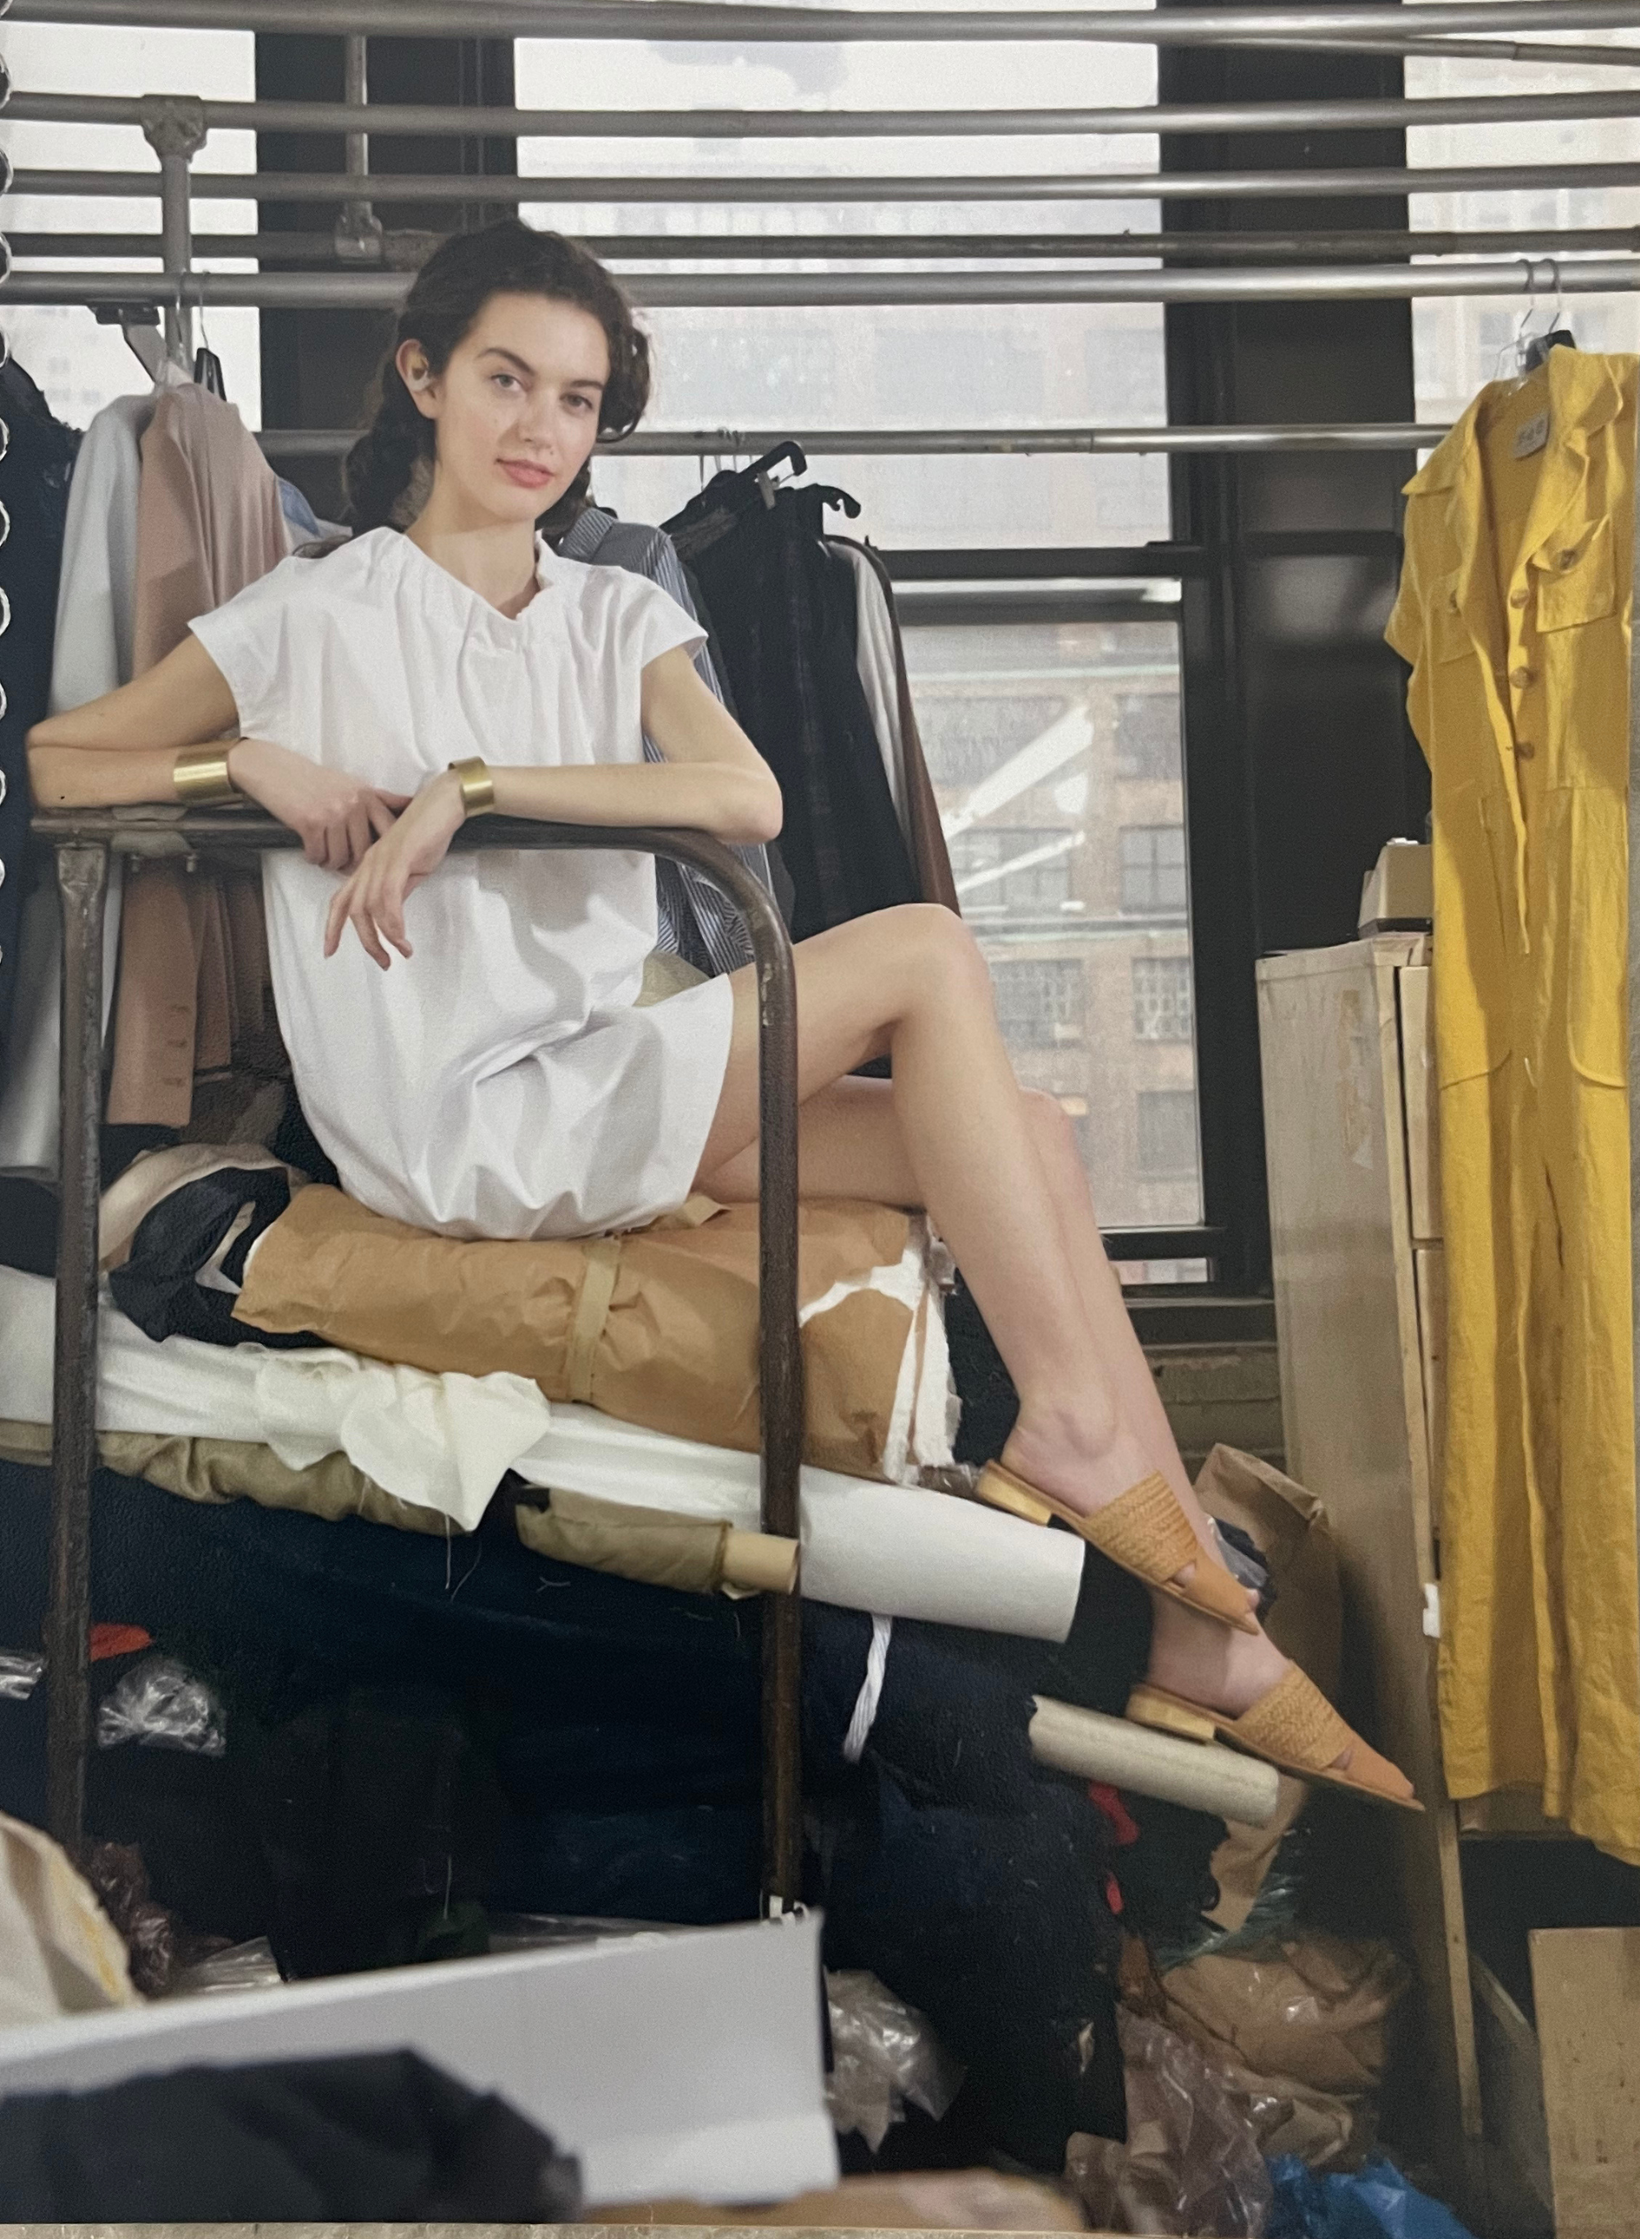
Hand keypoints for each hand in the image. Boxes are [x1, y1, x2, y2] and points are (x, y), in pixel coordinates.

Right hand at [226, 737, 409, 870]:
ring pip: (339, 858)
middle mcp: (354, 804)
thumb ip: (380, 799)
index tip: (380, 865)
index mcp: (367, 796)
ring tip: (323, 853)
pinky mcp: (311, 822)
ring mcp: (333, 813)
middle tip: (341, 862)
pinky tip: (309, 850)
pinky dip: (312, 858)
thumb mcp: (352, 785)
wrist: (275, 769)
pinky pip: (318, 856)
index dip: (387, 854)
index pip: (390, 832)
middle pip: (364, 853)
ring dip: (329, 862)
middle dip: (352, 864)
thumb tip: (411, 805)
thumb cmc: (314, 781)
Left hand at [324, 769, 465, 968]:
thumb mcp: (411, 869)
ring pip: (369, 909)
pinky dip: (393, 923)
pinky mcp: (398, 860)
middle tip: (384, 962)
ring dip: (384, 937)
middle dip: (366, 942)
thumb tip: (393, 915)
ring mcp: (381, 861)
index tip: (330, 950)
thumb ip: (398, 890)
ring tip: (400, 953)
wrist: (443, 805)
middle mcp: (369, 865)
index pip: (341, 900)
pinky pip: (388, 898)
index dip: (332, 927)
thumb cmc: (429, 833)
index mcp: (368, 866)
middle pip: (353, 911)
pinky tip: (402, 937)